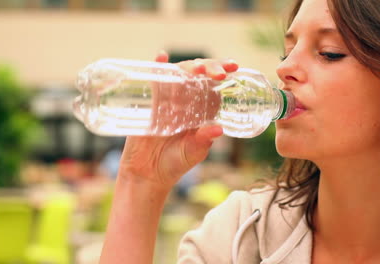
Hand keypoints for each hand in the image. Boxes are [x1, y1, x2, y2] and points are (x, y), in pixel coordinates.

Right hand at [118, 51, 238, 191]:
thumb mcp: (193, 153)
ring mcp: (167, 99)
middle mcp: (186, 101)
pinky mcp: (150, 102)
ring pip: (179, 74)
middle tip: (218, 73)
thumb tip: (218, 129)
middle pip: (198, 75)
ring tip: (197, 68)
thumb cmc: (174, 164)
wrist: (146, 174)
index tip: (233, 68)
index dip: (223, 73)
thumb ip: (203, 141)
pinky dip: (157, 66)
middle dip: (210, 67)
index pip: (214, 85)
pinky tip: (161, 56)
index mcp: (201, 111)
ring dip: (188, 66)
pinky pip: (154, 81)